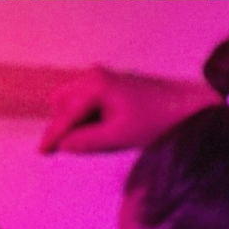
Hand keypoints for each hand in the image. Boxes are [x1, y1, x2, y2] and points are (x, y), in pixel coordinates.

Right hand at [39, 67, 211, 155]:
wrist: (187, 107)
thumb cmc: (156, 120)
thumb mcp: (119, 136)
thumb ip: (87, 140)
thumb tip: (63, 145)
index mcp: (94, 84)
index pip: (65, 113)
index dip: (52, 134)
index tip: (41, 152)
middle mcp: (94, 75)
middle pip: (63, 102)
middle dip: (61, 125)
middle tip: (64, 150)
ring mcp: (103, 78)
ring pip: (73, 101)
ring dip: (73, 122)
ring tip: (85, 143)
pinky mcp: (111, 85)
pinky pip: (86, 102)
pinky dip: (85, 117)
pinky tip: (96, 133)